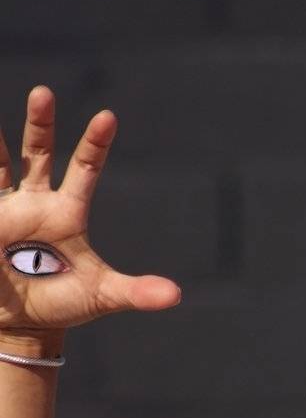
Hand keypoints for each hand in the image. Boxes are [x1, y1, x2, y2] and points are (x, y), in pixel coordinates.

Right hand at [0, 86, 181, 335]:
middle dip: (40, 123)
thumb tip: (176, 295)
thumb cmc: (62, 304)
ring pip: (2, 164)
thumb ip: (136, 292)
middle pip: (39, 152)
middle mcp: (37, 202)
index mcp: (68, 212)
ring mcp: (8, 208)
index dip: (96, 144)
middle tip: (43, 92)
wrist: (22, 324)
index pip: (86, 169)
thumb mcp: (102, 296)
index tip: (108, 116)